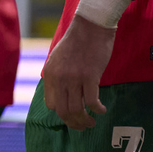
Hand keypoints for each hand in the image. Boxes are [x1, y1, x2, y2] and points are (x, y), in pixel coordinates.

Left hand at [43, 14, 114, 130]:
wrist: (91, 25)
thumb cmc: (78, 40)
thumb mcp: (59, 57)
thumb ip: (58, 76)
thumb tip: (62, 95)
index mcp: (50, 73)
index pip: (51, 104)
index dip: (62, 111)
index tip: (71, 113)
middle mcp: (59, 78)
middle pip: (63, 111)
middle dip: (73, 123)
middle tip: (82, 126)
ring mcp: (74, 78)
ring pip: (77, 110)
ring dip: (85, 121)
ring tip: (92, 122)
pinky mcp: (90, 76)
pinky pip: (92, 102)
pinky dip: (97, 110)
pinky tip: (102, 110)